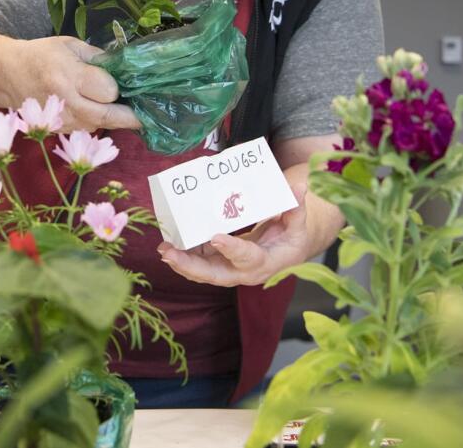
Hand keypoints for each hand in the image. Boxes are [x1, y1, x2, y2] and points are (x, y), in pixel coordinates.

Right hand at [6, 35, 141, 132]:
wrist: (6, 75)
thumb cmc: (39, 55)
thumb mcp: (70, 45)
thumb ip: (98, 57)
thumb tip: (124, 68)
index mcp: (67, 76)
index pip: (107, 91)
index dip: (118, 87)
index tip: (123, 80)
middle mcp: (65, 103)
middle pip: (109, 116)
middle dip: (131, 114)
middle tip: (148, 108)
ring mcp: (62, 121)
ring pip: (101, 125)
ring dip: (117, 118)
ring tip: (128, 105)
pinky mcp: (60, 130)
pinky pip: (89, 128)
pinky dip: (101, 120)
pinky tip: (104, 109)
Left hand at [157, 184, 314, 286]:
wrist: (286, 254)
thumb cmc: (292, 239)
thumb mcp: (298, 224)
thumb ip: (295, 208)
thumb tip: (298, 188)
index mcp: (265, 262)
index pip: (248, 258)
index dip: (233, 249)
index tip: (216, 238)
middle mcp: (244, 271)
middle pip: (215, 274)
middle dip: (191, 267)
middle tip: (170, 254)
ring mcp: (230, 270)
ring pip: (202, 271)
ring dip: (182, 262)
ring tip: (164, 248)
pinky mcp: (220, 264)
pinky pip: (200, 263)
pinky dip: (184, 255)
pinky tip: (170, 244)